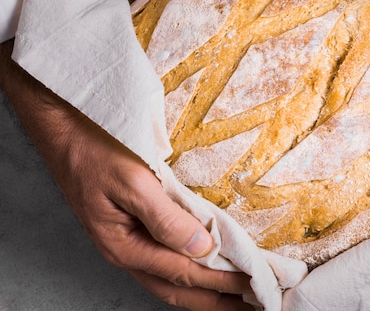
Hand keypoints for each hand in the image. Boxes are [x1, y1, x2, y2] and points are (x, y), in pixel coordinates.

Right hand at [0, 41, 252, 310]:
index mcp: (124, 246)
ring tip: (235, 297)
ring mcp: (128, 242)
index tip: (254, 285)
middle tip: (252, 306)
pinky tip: (205, 269)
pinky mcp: (133, 227)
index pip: (184, 273)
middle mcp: (126, 252)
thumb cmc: (95, 149)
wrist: (66, 126)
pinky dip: (189, 270)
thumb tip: (202, 249)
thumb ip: (166, 219)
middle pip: (177, 289)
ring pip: (170, 279)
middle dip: (216, 301)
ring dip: (204, 291)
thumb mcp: (132, 182)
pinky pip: (165, 259)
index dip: (221, 282)